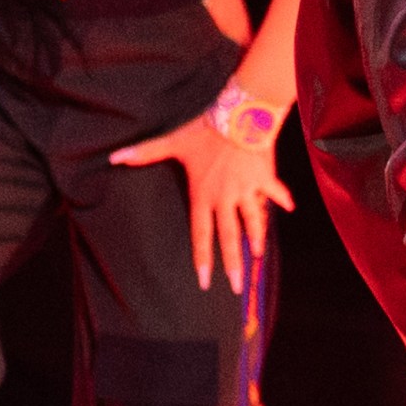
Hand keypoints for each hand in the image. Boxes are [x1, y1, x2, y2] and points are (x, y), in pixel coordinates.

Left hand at [108, 110, 295, 290]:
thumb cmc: (205, 129)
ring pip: (253, 221)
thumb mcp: (173, 142)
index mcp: (204, 195)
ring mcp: (247, 190)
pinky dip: (283, 199)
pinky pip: (275, 192)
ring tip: (258, 255)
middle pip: (229, 237)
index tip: (206, 282)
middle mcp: (226, 198)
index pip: (201, 235)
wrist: (240, 117)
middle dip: (234, 265)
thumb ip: (145, 152)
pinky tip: (289, 208)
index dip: (203, 260)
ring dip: (257, 238)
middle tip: (238, 288)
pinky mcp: (264, 178)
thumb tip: (116, 157)